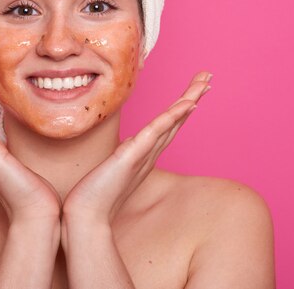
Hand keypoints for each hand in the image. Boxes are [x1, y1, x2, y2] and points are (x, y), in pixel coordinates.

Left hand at [61, 71, 212, 225]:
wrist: (86, 216)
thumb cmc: (95, 197)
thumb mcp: (111, 170)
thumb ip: (122, 157)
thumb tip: (125, 146)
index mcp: (144, 156)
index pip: (167, 127)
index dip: (181, 109)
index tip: (193, 92)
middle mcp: (149, 155)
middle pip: (176, 121)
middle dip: (192, 97)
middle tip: (207, 77)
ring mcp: (143, 156)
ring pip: (171, 122)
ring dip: (188, 100)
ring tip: (203, 81)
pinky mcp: (131, 157)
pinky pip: (155, 132)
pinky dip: (172, 117)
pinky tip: (186, 103)